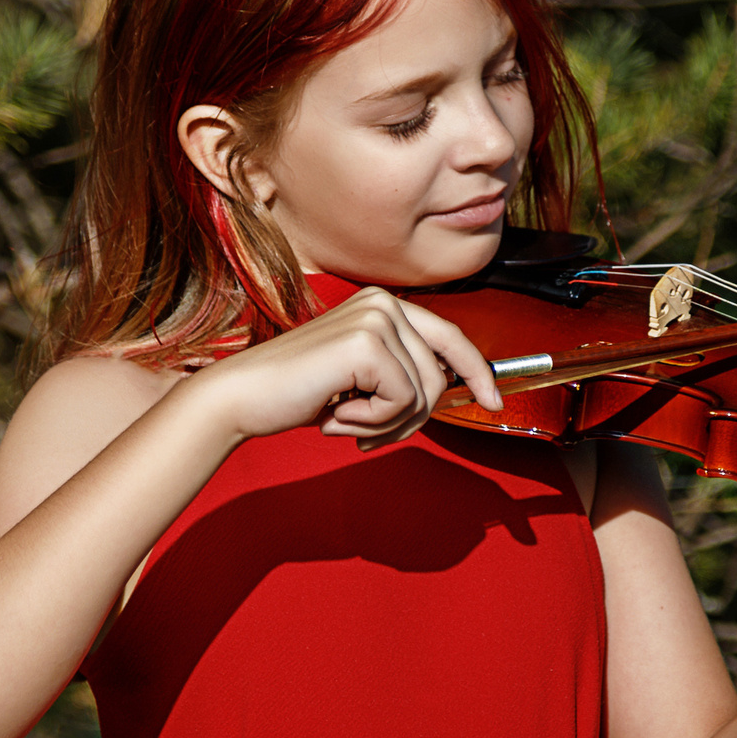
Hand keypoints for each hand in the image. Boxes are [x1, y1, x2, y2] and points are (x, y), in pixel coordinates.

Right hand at [185, 288, 502, 447]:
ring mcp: (376, 318)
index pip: (450, 338)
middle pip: (440, 375)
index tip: (494, 402)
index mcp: (384, 305)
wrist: (242, 397)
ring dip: (388, 425)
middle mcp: (384, 302)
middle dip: (411, 418)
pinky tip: (336, 414)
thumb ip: (404, 374)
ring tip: (346, 421)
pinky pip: (403, 401)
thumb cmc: (299, 394)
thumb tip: (456, 389)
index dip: (478, 372)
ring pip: (425, 393)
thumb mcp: (362, 380)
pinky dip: (372, 422)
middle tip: (367, 434)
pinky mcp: (367, 343)